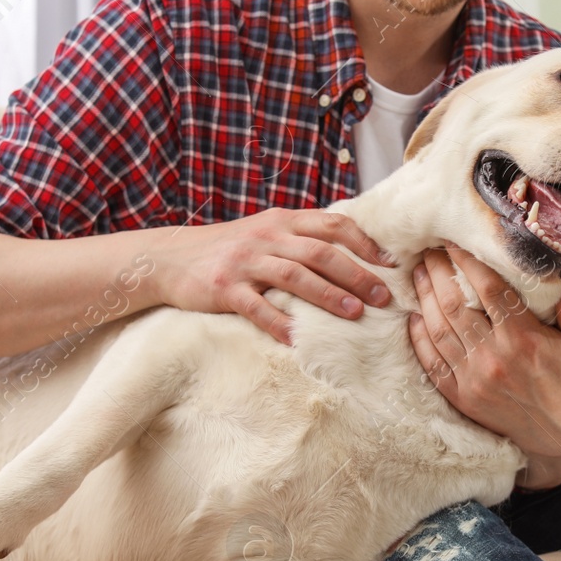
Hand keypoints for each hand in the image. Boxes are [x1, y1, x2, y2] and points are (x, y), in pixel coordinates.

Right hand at [152, 208, 398, 344]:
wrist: (170, 258)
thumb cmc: (229, 249)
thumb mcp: (266, 231)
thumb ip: (301, 238)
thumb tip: (351, 253)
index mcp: (283, 221)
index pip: (332, 225)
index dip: (365, 243)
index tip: (391, 264)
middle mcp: (267, 237)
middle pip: (320, 252)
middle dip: (357, 274)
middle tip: (383, 297)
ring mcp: (245, 262)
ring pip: (295, 276)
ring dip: (329, 295)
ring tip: (355, 313)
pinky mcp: (224, 288)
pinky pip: (256, 307)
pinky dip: (279, 324)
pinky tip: (298, 339)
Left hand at [406, 242, 560, 470]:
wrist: (557, 434)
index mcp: (524, 339)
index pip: (489, 289)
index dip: (468, 262)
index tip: (455, 242)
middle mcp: (494, 357)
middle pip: (455, 304)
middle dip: (437, 273)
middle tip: (428, 250)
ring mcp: (473, 379)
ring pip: (438, 329)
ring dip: (423, 298)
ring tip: (418, 274)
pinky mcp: (460, 396)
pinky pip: (431, 361)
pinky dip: (419, 336)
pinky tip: (414, 315)